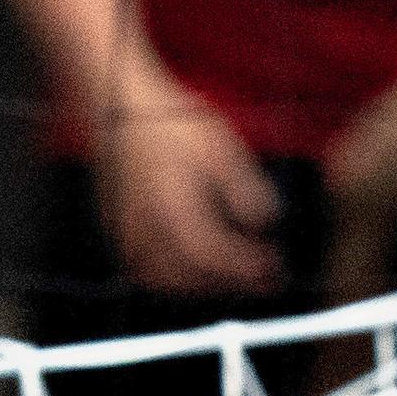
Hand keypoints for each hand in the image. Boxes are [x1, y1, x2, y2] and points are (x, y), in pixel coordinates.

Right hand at [98, 78, 281, 295]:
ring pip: (173, 284)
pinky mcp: (119, 237)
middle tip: (264, 278)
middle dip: (235, 282)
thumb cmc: (169, 123)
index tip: (277, 269)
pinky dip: (178, 282)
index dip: (250, 269)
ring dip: (208, 286)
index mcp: (174, 210)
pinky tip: (198, 272)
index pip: (218, 257)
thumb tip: (267, 223)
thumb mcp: (220, 147)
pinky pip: (150, 276)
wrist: (121, 109)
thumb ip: (246, 189)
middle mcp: (147, 231)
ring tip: (236, 277)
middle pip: (197, 279)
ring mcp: (128, 237)